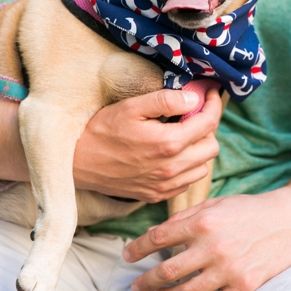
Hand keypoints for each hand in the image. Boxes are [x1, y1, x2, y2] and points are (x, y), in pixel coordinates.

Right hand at [73, 88, 221, 202]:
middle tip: (194, 113)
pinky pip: (186, 182)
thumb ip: (165, 101)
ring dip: (199, 149)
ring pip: (203, 167)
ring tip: (183, 134)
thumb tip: (194, 98)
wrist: (76, 162)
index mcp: (169, 143)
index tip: (210, 94)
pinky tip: (172, 154)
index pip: (209, 123)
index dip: (214, 105)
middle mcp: (171, 169)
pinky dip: (187, 167)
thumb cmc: (101, 130)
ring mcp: (164, 186)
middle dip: (208, 127)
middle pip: (212, 147)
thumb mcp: (131, 107)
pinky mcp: (156, 195)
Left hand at [122, 187, 290, 290]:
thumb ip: (184, 218)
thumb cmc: (249, 209)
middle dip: (145, 281)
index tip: (126, 256)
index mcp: (203, 221)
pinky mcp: (245, 286)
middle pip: (166, 271)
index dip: (137, 249)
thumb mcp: (215, 203)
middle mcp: (214, 245)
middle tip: (135, 287)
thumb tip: (154, 235)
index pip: (158, 238)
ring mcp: (230, 269)